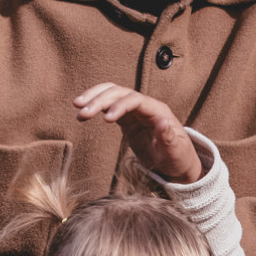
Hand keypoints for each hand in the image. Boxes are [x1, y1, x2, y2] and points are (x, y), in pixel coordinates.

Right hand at [72, 83, 203, 182]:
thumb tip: (163, 122)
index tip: (106, 119)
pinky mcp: (126, 119)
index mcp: (157, 111)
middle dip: (100, 99)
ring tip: (77, 106)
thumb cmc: (177, 157)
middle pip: (120, 92)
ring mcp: (134, 111)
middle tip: (82, 111)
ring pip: (112, 94)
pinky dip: (95, 106)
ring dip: (94, 97)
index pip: (135, 100)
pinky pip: (109, 105)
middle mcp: (145, 106)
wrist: (176, 162)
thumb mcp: (176, 151)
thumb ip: (170, 137)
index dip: (120, 105)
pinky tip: (82, 111)